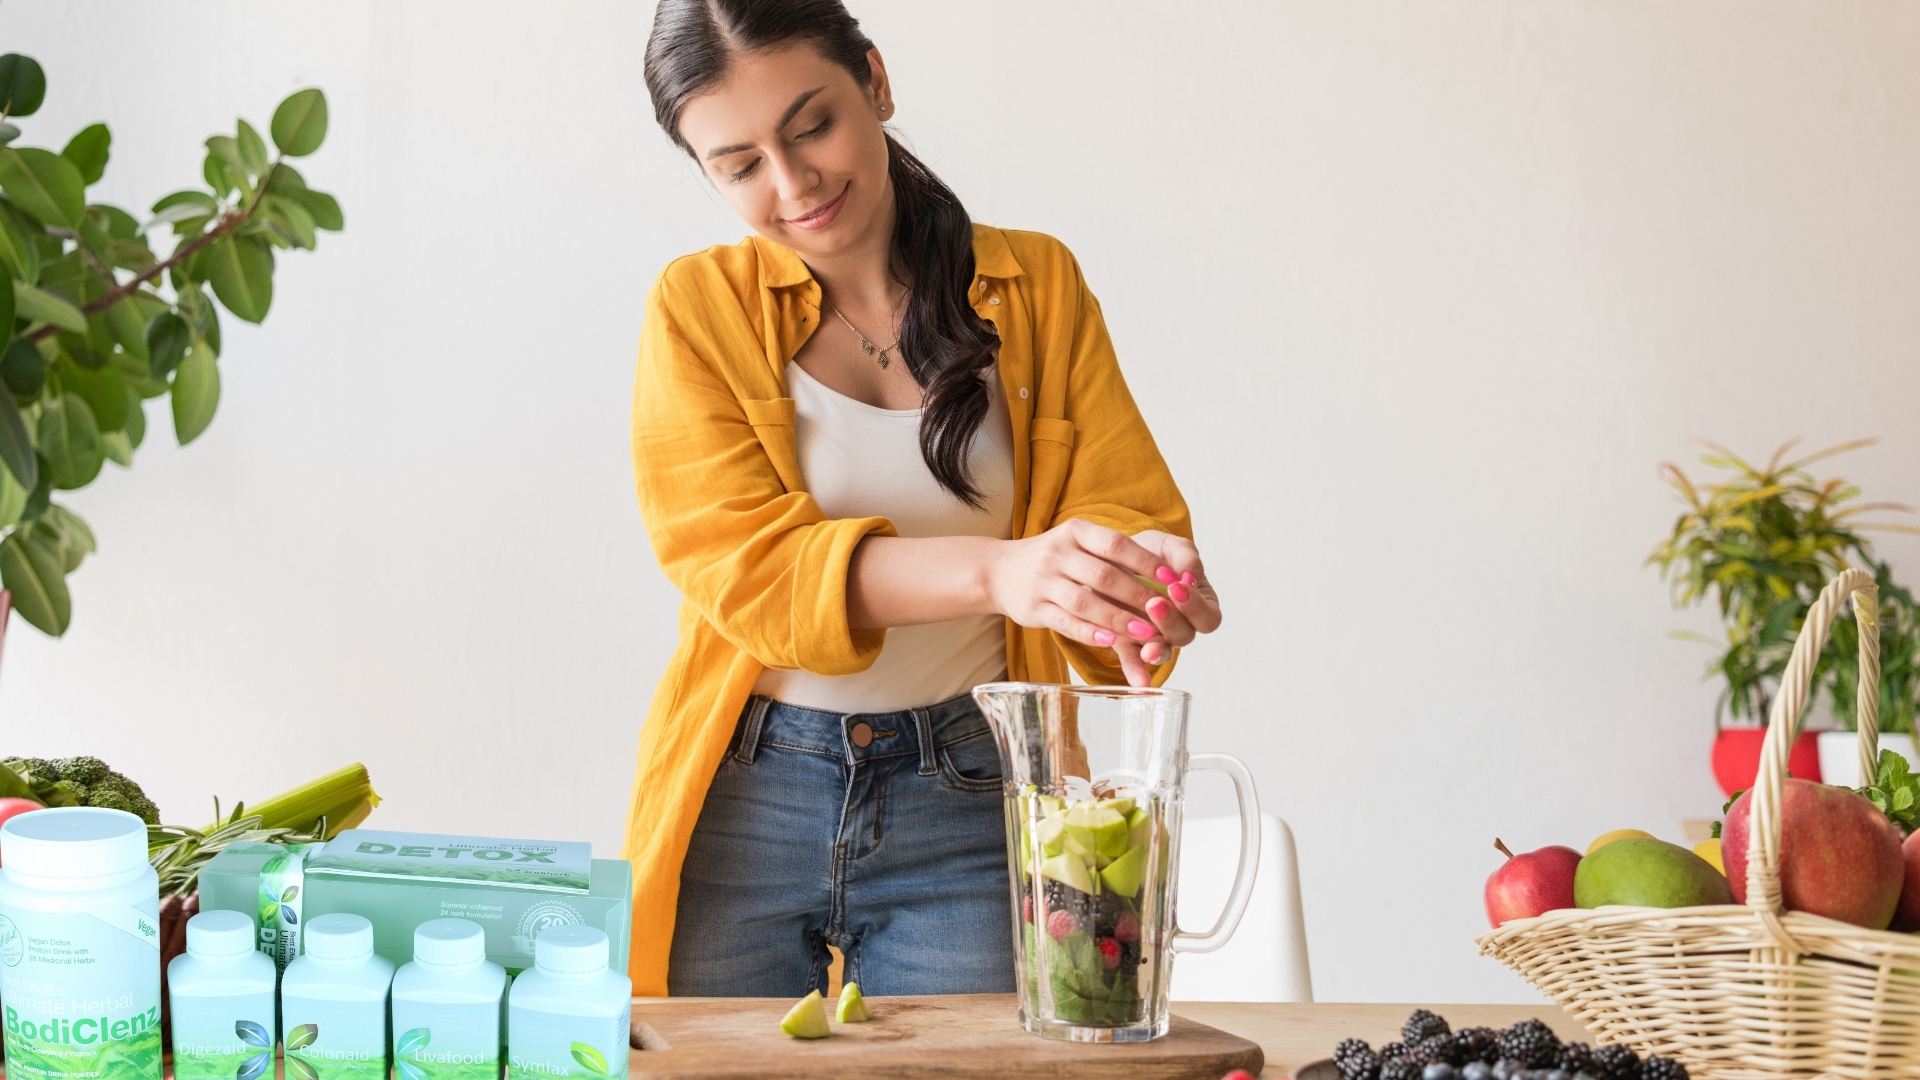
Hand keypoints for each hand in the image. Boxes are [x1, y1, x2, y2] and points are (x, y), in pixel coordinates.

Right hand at [985, 520, 1186, 687]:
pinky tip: (1111, 643)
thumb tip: (1167, 574)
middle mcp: (1057, 553)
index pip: (1116, 544)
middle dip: (1138, 596)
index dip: (1146, 562)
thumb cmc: (1053, 559)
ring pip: (1085, 602)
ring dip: (1118, 619)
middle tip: (1166, 612)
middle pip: (1103, 575)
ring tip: (1146, 634)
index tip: (1173, 578)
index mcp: (1075, 531)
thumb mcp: (1079, 543)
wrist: (998, 571)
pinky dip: (1089, 633)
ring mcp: (1043, 581)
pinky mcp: (1033, 609)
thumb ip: (1114, 555)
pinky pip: (1065, 622)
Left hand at [1126, 530, 1222, 662]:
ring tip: (1146, 644)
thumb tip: (1191, 575)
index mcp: (1198, 604)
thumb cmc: (1151, 552)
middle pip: (1185, 636)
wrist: (1113, 556)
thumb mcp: (1170, 546)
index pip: (1208, 617)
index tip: (1178, 586)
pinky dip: (1135, 671)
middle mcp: (1180, 625)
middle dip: (1171, 622)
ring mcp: (1154, 636)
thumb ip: (1186, 556)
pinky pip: (1133, 660)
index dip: (1196, 606)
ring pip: (1162, 651)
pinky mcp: (1128, 641)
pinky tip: (1138, 682)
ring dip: (1155, 648)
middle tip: (1154, 603)